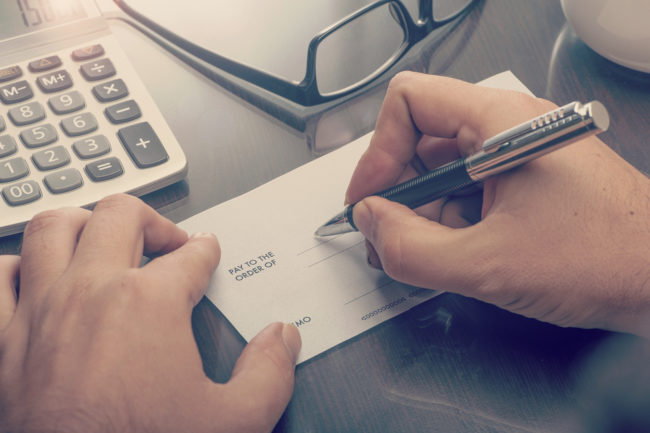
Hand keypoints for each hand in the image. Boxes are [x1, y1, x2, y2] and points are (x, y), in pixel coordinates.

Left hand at [0, 194, 300, 432]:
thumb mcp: (235, 421)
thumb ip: (269, 372)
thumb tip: (282, 338)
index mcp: (150, 304)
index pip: (190, 256)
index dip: (206, 251)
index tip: (207, 253)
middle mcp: (93, 292)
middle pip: (121, 216)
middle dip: (152, 220)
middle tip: (168, 240)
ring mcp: (43, 310)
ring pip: (55, 228)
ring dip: (84, 223)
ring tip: (104, 237)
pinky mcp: (6, 340)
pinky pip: (1, 278)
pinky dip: (18, 268)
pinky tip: (36, 275)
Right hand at [346, 72, 649, 336]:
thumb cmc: (606, 258)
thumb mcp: (488, 264)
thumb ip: (411, 249)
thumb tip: (371, 223)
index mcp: (500, 122)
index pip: (410, 102)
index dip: (378, 152)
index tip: (370, 198)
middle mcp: (508, 127)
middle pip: (421, 138)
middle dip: (396, 190)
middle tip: (386, 234)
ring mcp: (517, 153)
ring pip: (442, 167)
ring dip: (421, 210)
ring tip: (421, 252)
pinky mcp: (524, 179)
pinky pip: (467, 187)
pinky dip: (448, 218)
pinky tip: (452, 251)